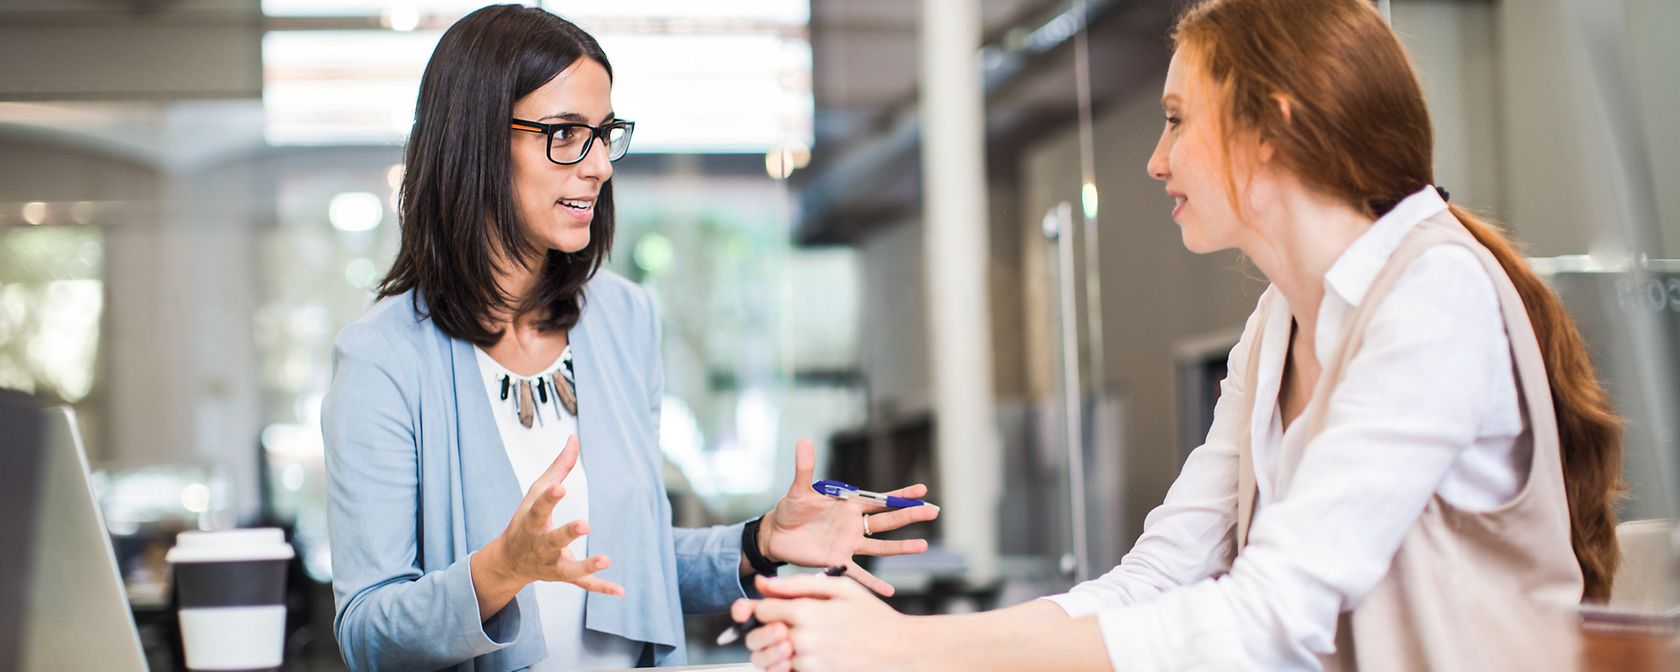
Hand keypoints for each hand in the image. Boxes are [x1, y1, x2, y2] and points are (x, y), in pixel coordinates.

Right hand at [484, 435, 623, 595]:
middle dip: (566, 534)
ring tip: (606, 559)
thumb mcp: (536, 492)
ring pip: (569, 568)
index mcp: (531, 522)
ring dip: (586, 565)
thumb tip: (574, 438)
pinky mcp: (563, 577)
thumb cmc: (525, 520)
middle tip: (584, 524)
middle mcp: (539, 545)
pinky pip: (583, 584)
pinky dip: (601, 588)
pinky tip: (621, 591)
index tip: (560, 488)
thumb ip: (558, 467)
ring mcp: (551, 564)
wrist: (509, 561)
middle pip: (552, 540)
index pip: (539, 508)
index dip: (549, 498)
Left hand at [732, 574, 908, 671]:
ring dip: (779, 648)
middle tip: (784, 626)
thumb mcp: (841, 588)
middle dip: (767, 629)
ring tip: (800, 640)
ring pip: (773, 655)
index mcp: (807, 611)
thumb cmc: (873, 617)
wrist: (898, 649)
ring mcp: (808, 662)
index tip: (776, 608)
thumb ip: (799, 584)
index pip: (762, 610)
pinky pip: (789, 671)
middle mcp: (803, 638)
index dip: (765, 607)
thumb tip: (764, 583)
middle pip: (761, 635)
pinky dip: (791, 664)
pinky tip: (811, 653)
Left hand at [757, 440, 939, 595]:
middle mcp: (853, 524)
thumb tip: (803, 441)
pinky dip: (872, 582)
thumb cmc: (789, 509)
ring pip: (880, 546)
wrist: (775, 534)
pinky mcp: (836, 560)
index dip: (901, 495)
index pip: (879, 499)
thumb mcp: (799, 489)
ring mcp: (848, 543)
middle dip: (910, 515)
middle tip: (933, 510)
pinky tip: (889, 592)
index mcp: (849, 504)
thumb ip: (805, 468)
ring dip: (901, 547)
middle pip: (887, 520)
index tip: (922, 489)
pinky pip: (858, 573)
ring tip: (923, 546)